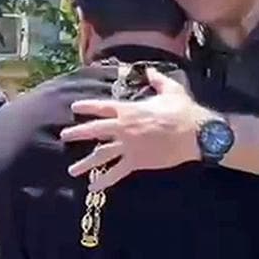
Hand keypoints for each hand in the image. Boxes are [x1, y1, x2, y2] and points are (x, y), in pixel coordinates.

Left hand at [60, 68, 212, 190]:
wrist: (194, 134)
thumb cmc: (183, 111)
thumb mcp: (170, 89)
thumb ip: (156, 79)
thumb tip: (150, 70)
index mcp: (129, 109)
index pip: (102, 107)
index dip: (86, 106)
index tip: (74, 108)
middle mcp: (124, 127)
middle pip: (94, 130)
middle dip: (77, 133)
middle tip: (64, 136)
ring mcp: (128, 146)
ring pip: (101, 155)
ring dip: (85, 163)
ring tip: (72, 170)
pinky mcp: (137, 162)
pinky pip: (116, 172)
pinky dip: (104, 181)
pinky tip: (93, 187)